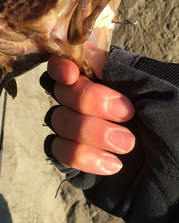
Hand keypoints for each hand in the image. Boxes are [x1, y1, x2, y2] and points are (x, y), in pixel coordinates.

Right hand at [44, 45, 134, 174]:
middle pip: (61, 91)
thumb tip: (92, 55)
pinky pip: (58, 152)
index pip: (73, 68)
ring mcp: (84, 137)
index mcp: (113, 86)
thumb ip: (127, 72)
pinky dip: (81, 156)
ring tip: (128, 147)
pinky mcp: (79, 166)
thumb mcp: (164, 96)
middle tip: (128, 114)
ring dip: (90, 131)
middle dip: (87, 100)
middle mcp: (93, 108)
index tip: (71, 74)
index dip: (63, 67)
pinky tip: (113, 166)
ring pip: (57, 120)